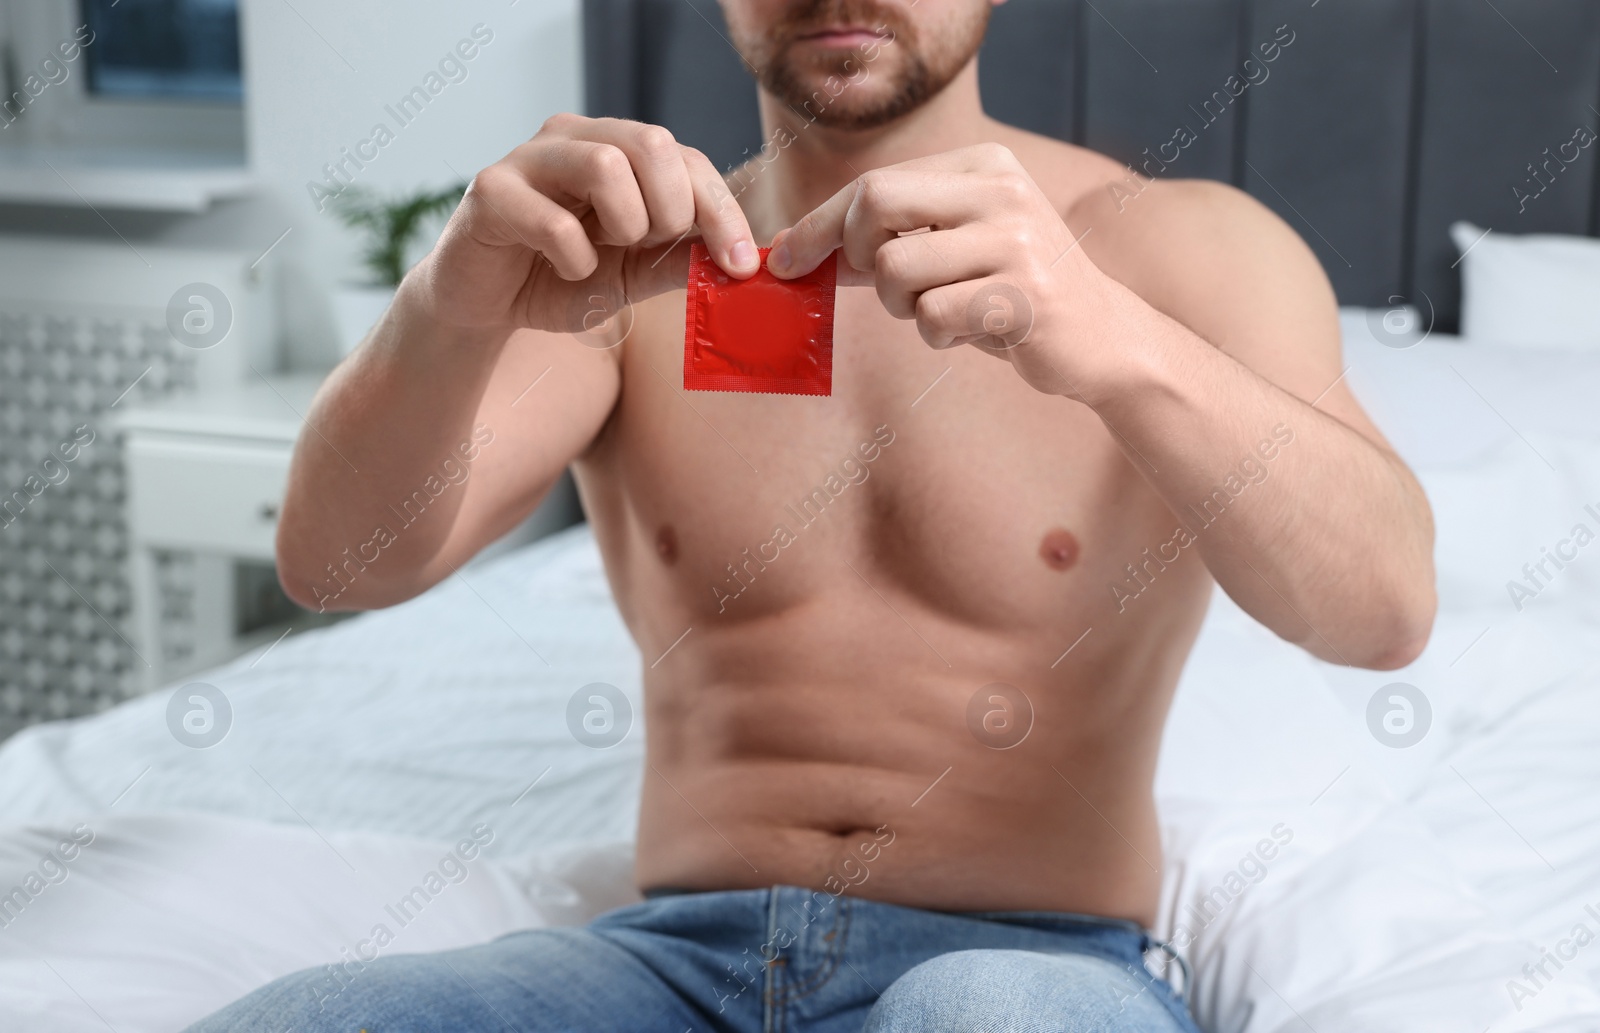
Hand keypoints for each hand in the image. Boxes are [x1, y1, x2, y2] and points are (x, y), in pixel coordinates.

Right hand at [415, 114, 759, 335]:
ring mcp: (529, 158)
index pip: (686, 158)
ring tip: (604, 253)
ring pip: (605, 165)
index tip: (743, 265)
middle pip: (652, 143)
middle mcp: (575, 137)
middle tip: (646, 247)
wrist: (486, 304)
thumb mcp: (632, 277)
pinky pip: (554, 221)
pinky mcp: (490, 191)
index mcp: (616, 149)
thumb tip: (739, 261)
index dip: (722, 211)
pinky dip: (574, 259)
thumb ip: (677, 262)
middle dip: (670, 210)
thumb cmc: (561, 278)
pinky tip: (567, 270)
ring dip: (624, 225)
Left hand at [766, 143, 1098, 396]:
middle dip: (857, 255)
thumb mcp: (953, 247)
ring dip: (902, 307)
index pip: (873, 182)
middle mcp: (1001, 190)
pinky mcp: (1025, 295)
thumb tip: (790, 248)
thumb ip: (889, 237)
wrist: (1102, 338)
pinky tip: (973, 331)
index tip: (783, 259)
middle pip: (875, 203)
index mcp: (983, 165)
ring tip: (942, 311)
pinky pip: (933, 317)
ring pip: (897, 270)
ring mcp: (1017, 240)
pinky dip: (937, 336)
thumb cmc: (1010, 294)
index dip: (818, 225)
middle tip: (879, 284)